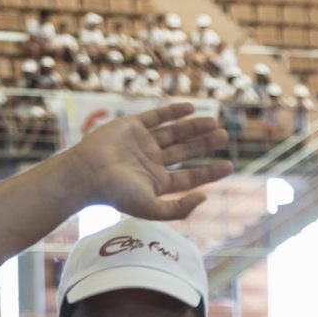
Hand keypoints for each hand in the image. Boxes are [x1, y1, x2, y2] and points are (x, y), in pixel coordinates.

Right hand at [67, 102, 231, 221]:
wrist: (88, 173)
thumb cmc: (117, 193)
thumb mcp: (152, 208)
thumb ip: (179, 209)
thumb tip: (205, 198)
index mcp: (156, 183)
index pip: (189, 177)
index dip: (210, 172)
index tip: (229, 165)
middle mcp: (151, 162)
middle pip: (185, 152)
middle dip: (204, 144)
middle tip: (225, 136)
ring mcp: (142, 143)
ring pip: (174, 133)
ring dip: (194, 127)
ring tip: (214, 123)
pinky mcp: (132, 126)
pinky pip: (156, 116)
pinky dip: (173, 111)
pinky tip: (191, 108)